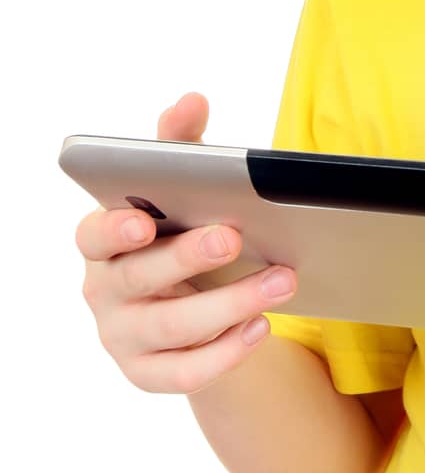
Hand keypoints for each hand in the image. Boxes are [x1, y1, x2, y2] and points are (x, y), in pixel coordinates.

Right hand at [75, 91, 298, 394]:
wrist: (193, 305)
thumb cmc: (181, 232)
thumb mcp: (181, 188)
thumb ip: (180, 145)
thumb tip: (191, 98)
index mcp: (104, 240)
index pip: (93, 235)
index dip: (113, 228)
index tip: (142, 218)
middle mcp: (105, 290)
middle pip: (139, 277)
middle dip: (188, 257)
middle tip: (235, 236)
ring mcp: (123, 337)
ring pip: (171, 327)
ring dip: (230, 303)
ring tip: (283, 280)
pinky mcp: (148, 374)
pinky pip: (184, 374)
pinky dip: (225, 353)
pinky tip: (262, 326)